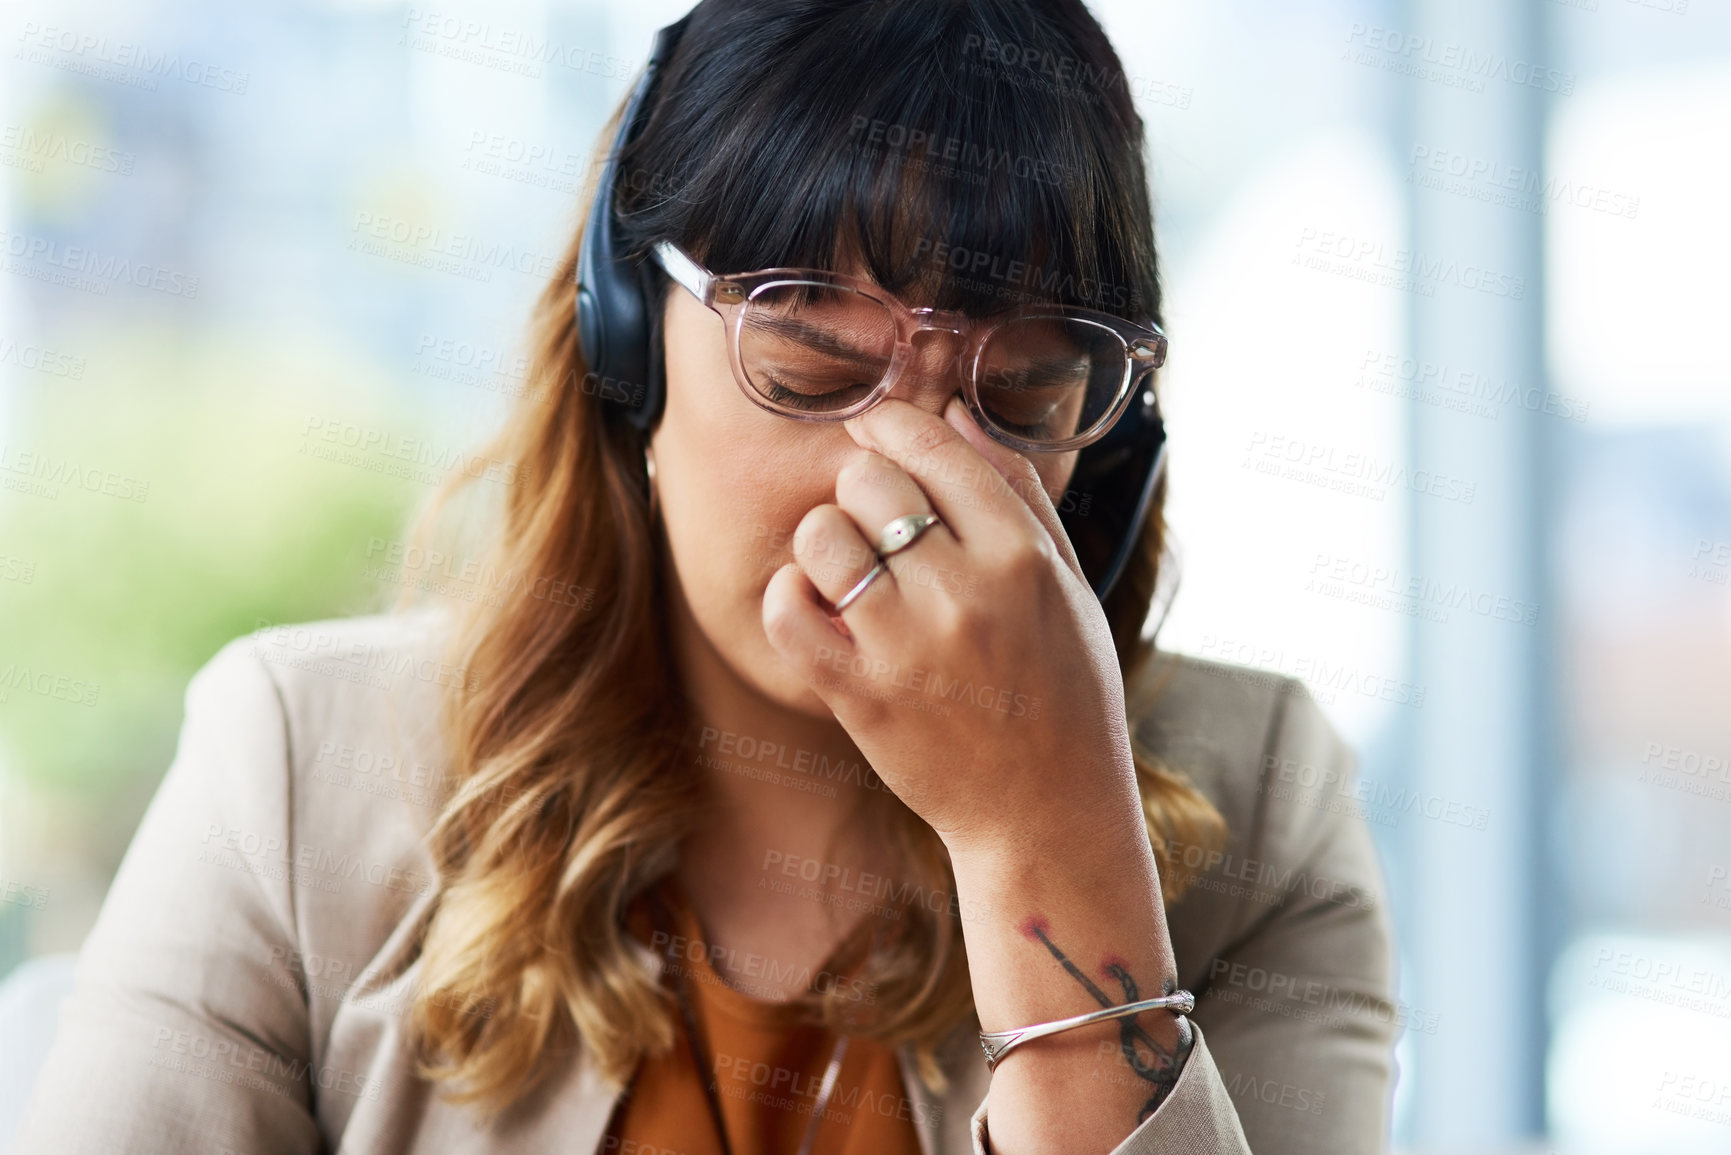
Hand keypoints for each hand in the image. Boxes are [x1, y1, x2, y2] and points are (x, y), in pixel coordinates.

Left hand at [760, 395, 1141, 855]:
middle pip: (870, 482)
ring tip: (849, 570)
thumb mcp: (1068, 584)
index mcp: (1021, 555)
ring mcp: (905, 643)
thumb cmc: (1066, 692)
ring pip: (823, 536)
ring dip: (826, 542)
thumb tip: (956, 414)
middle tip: (876, 522)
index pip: (935, 447)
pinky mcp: (858, 693)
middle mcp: (962, 590)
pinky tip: (813, 605)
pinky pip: (787, 609)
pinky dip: (788, 596)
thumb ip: (1017, 492)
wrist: (1047, 812)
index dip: (891, 424)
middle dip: (863, 489)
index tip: (874, 429)